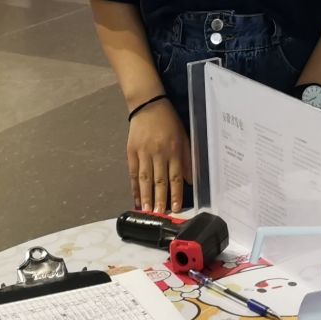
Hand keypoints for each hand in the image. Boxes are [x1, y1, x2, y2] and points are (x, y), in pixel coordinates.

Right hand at [127, 99, 190, 213]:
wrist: (148, 105)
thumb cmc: (169, 122)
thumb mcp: (183, 137)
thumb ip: (187, 159)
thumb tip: (189, 180)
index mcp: (173, 150)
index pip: (175, 176)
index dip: (175, 194)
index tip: (175, 208)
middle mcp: (158, 153)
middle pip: (159, 180)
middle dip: (159, 199)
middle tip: (158, 214)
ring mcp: (143, 153)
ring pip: (145, 178)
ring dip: (145, 196)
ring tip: (145, 211)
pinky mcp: (131, 152)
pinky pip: (133, 172)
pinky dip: (134, 186)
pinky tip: (135, 197)